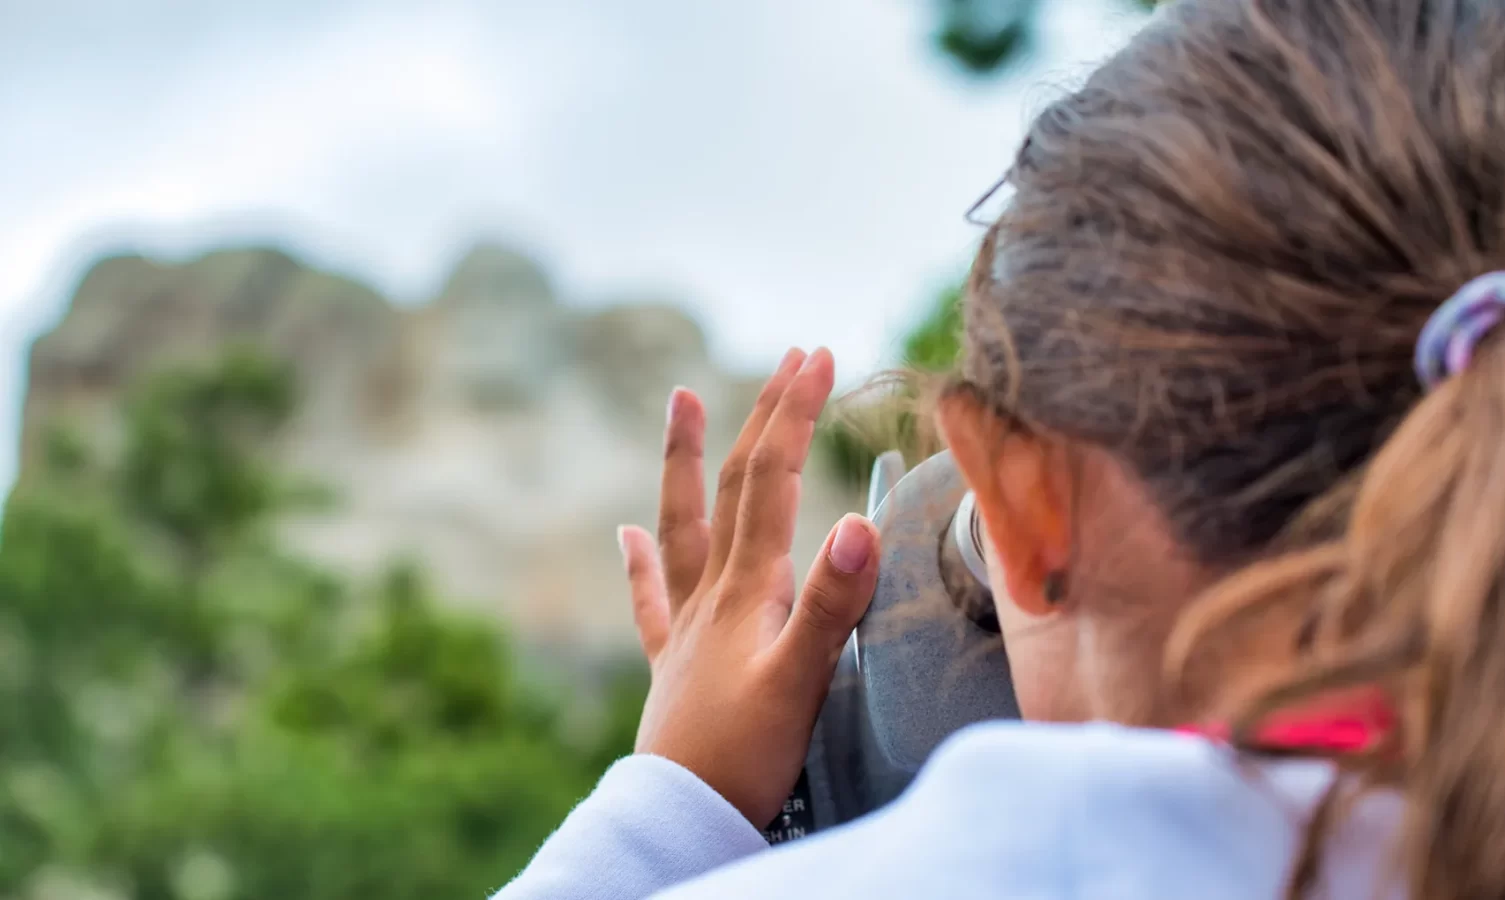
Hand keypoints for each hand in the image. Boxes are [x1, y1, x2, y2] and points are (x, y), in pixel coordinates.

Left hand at [616, 347, 879, 828]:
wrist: (683, 816)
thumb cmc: (744, 755)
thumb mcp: (801, 679)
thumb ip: (832, 604)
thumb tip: (860, 523)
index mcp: (748, 588)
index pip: (770, 479)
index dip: (793, 414)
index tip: (819, 355)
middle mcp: (712, 592)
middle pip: (733, 485)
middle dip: (764, 415)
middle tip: (790, 356)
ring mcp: (687, 624)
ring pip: (685, 523)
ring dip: (685, 459)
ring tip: (679, 398)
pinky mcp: (673, 661)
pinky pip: (651, 597)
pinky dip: (639, 560)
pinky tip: (622, 533)